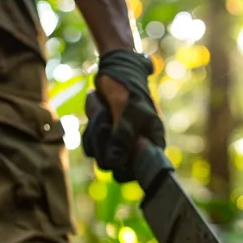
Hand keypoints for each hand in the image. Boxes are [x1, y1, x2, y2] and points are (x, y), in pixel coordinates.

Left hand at [82, 49, 164, 182]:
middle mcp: (136, 149)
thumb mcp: (127, 110)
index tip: (117, 152)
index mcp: (152, 143)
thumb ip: (122, 136)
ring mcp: (118, 146)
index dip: (127, 167)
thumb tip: (115, 162)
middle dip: (104, 141)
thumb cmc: (128, 88)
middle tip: (106, 119)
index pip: (141, 171)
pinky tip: (99, 109)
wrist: (115, 70)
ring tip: (104, 109)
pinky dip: (90, 127)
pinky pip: (90, 146)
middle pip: (114, 167)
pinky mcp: (103, 141)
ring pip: (99, 157)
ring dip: (95, 131)